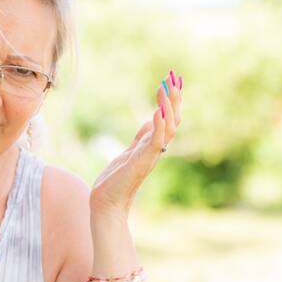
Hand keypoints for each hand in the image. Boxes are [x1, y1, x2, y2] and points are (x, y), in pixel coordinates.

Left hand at [90, 71, 182, 216]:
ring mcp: (150, 156)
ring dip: (169, 107)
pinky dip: (159, 126)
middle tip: (174, 77)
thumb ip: (141, 138)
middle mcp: (155, 150)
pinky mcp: (142, 162)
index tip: (172, 80)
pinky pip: (156, 141)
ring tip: (167, 88)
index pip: (168, 119)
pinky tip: (158, 111)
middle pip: (174, 120)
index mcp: (152, 146)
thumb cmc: (115, 181)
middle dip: (175, 99)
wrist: (106, 204)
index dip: (171, 100)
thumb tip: (151, 121)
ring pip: (169, 128)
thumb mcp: (129, 152)